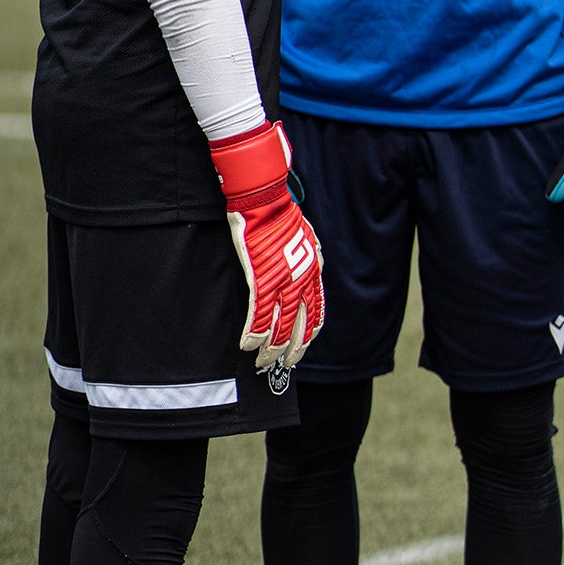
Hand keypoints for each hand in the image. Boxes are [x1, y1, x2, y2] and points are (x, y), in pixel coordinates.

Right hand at [211, 121, 323, 368]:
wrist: (265, 199)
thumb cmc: (281, 212)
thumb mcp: (307, 236)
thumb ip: (311, 255)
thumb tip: (315, 263)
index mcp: (313, 272)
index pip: (315, 313)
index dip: (308, 335)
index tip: (300, 349)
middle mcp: (301, 281)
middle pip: (299, 326)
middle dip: (291, 350)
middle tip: (284, 366)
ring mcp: (280, 282)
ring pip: (278, 326)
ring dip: (270, 349)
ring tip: (262, 363)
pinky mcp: (259, 279)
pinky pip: (258, 315)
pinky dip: (253, 334)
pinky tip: (247, 347)